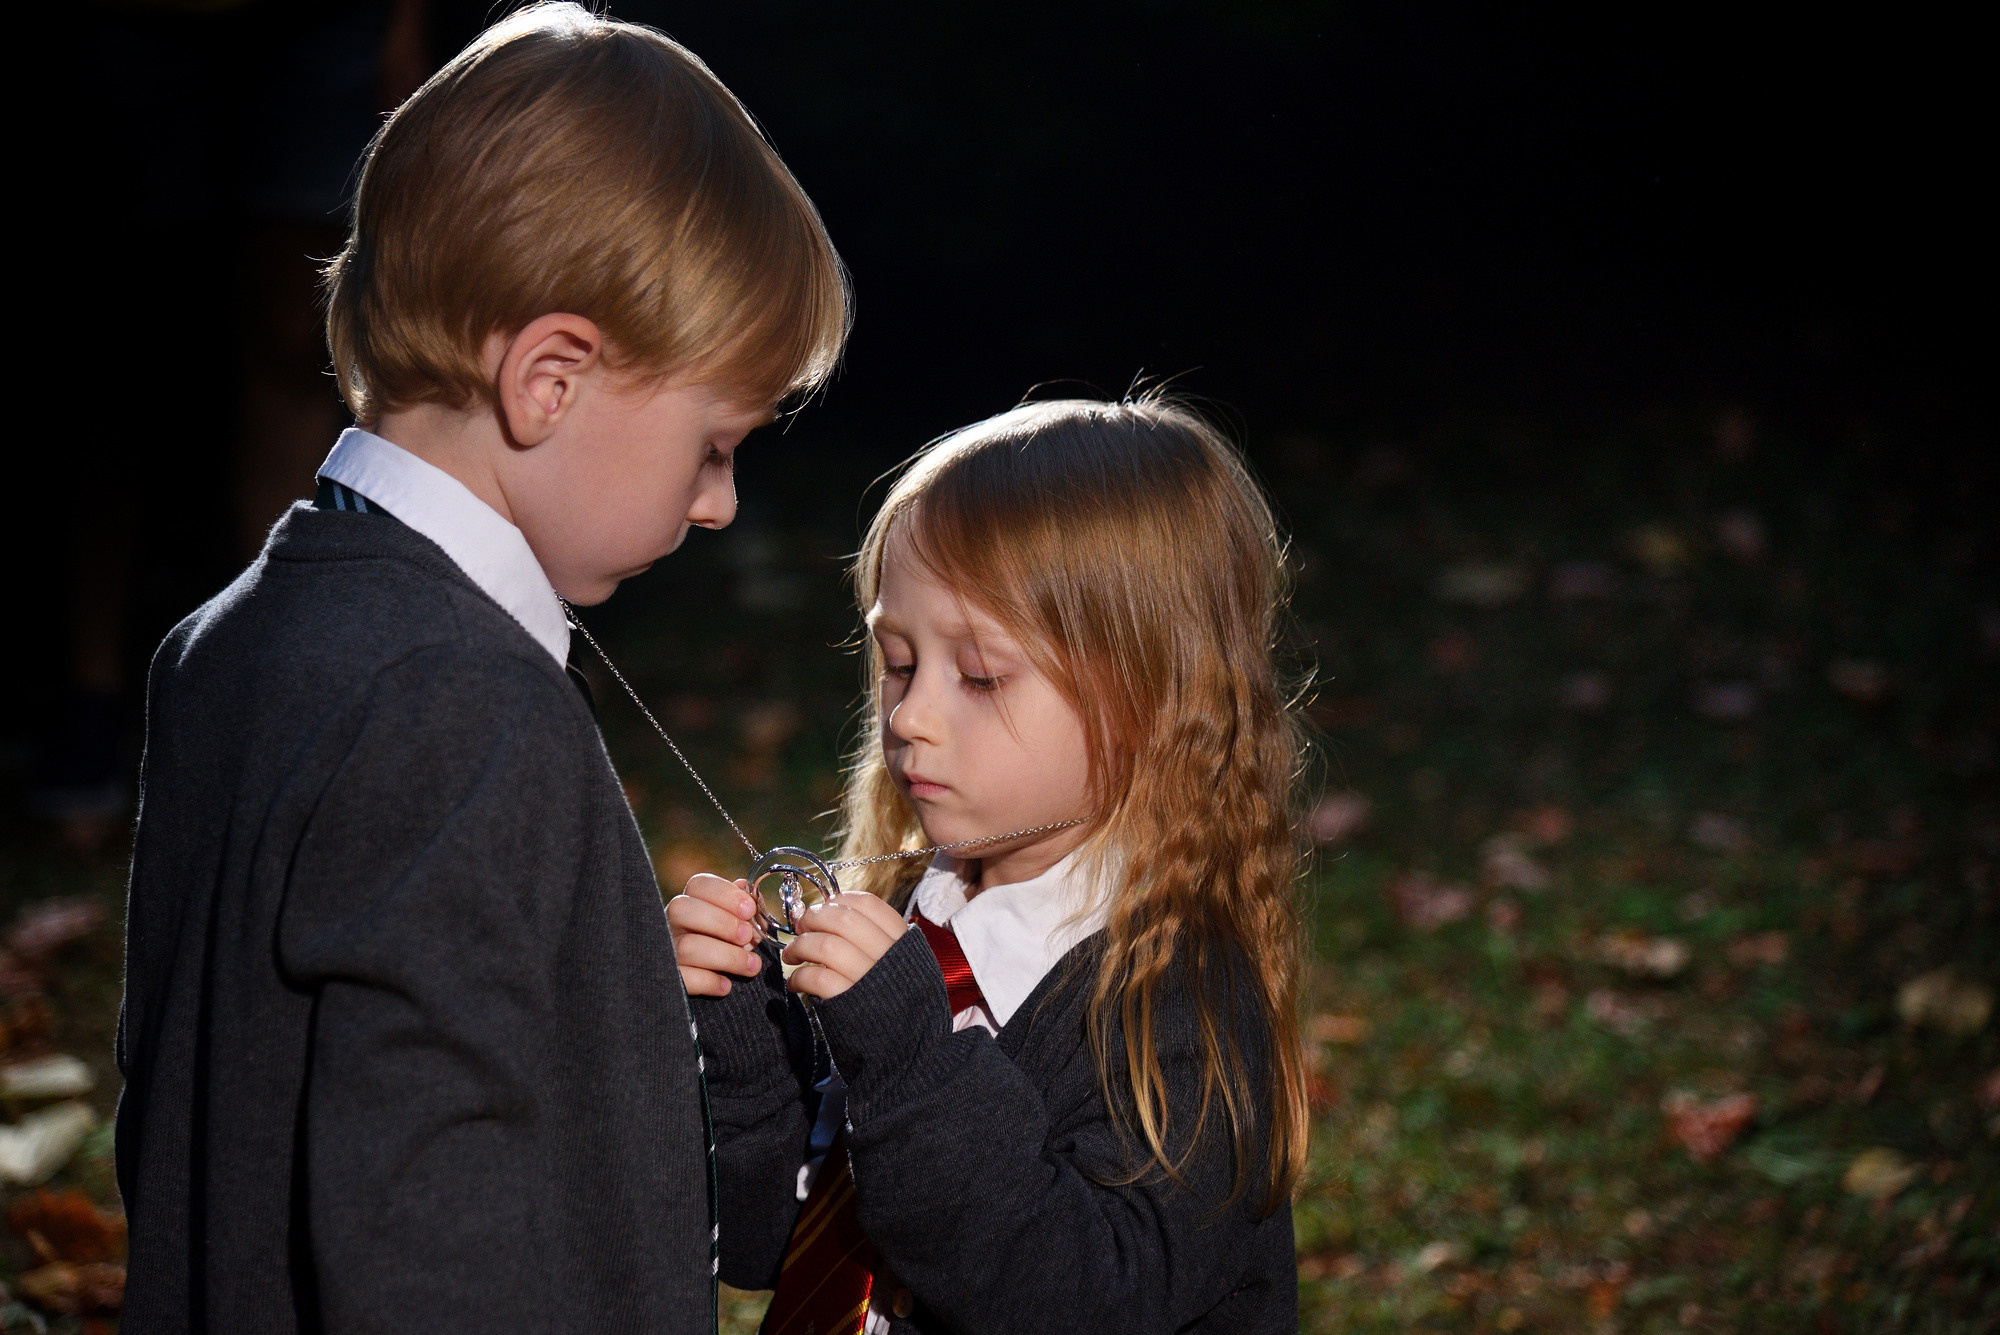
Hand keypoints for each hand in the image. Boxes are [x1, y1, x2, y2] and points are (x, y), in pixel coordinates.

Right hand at [668, 873, 764, 996]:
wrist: (705, 984)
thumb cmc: (728, 945)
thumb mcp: (738, 924)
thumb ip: (744, 910)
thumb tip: (750, 896)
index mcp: (690, 902)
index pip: (698, 885)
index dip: (725, 893)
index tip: (749, 909)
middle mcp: (671, 923)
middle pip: (683, 909)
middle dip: (722, 922)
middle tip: (747, 936)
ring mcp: (666, 950)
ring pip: (687, 947)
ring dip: (727, 956)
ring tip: (752, 965)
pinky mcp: (669, 978)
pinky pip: (684, 978)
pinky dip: (709, 982)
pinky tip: (726, 985)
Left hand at [782, 890, 909, 999]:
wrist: (909, 1050)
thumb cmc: (900, 1004)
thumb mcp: (904, 965)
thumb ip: (879, 941)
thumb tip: (835, 914)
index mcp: (904, 942)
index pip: (869, 905)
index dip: (840, 901)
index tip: (825, 907)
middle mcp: (888, 958)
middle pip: (843, 920)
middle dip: (814, 918)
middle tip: (801, 926)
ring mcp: (869, 980)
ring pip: (825, 946)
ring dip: (799, 946)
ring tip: (791, 955)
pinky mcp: (849, 1004)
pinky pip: (816, 978)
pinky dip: (799, 977)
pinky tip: (795, 984)